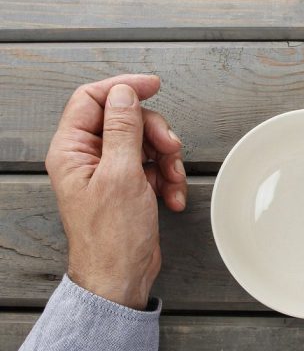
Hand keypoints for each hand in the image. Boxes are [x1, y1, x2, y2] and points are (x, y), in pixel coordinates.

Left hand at [45, 75, 186, 309]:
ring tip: (172, 181)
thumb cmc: (111, 237)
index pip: (93, 99)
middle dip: (156, 133)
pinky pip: (155, 165)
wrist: (122, 276)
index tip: (153, 86)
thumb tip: (124, 93)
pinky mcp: (130, 184)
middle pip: (127, 119)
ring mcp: (111, 171)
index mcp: (72, 149)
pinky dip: (169, 178)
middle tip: (170, 149)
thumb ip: (122, 128)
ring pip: (146, 141)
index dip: (124, 88)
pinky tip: (172, 197)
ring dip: (167, 159)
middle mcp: (89, 156)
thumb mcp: (122, 174)